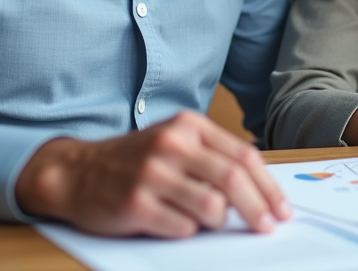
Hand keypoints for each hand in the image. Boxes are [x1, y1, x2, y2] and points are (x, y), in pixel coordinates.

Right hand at [15, 110, 290, 237]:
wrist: (76, 172)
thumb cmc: (135, 161)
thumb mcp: (174, 143)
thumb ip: (212, 156)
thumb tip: (261, 189)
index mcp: (188, 126)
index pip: (243, 156)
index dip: (268, 187)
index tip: (281, 210)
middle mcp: (171, 144)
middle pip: (233, 180)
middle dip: (258, 209)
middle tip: (267, 228)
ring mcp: (152, 174)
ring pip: (212, 208)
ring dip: (217, 222)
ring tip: (204, 220)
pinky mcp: (135, 204)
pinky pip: (182, 228)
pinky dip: (186, 231)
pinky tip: (172, 222)